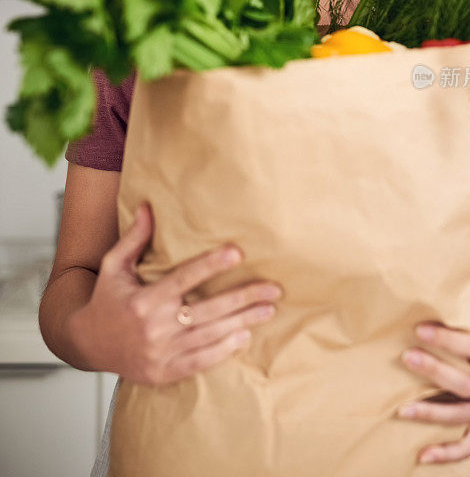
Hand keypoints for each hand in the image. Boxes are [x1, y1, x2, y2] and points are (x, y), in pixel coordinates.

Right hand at [68, 201, 283, 385]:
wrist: (87, 345)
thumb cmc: (106, 301)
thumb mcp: (114, 266)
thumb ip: (134, 238)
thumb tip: (148, 206)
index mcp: (144, 300)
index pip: (184, 279)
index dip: (211, 265)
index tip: (237, 252)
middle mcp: (155, 328)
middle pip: (208, 310)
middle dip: (243, 298)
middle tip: (272, 288)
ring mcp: (161, 353)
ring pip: (210, 336)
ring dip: (242, 322)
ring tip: (268, 310)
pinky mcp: (164, 372)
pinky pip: (200, 362)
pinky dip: (223, 350)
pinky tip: (244, 337)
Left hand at [396, 258, 469, 464]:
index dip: (449, 340)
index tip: (420, 329)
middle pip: (467, 384)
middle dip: (435, 372)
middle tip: (406, 358)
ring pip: (462, 416)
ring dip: (432, 413)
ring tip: (403, 408)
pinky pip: (468, 446)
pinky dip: (447, 454)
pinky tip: (422, 454)